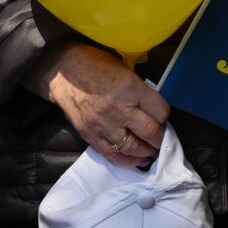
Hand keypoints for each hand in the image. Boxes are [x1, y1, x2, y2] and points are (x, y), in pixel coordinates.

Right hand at [23, 44, 170, 165]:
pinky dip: (127, 160)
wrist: (62, 73)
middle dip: (160, 138)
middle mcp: (119, 109)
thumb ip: (141, 91)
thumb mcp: (126, 71)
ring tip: (151, 150)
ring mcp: (103, 125)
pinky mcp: (90, 135)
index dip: (165, 116)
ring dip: (146, 151)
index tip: (163, 117)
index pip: (160, 111)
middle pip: (150, 131)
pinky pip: (112, 154)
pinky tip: (137, 161)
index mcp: (131, 89)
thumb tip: (154, 109)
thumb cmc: (96, 66)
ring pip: (132, 146)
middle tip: (163, 139)